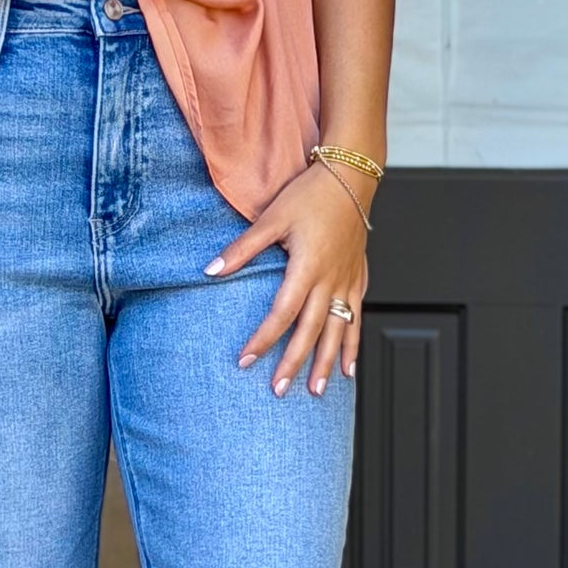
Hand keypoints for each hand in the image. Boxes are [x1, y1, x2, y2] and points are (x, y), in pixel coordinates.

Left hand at [204, 162, 368, 393]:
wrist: (352, 176)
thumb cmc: (311, 193)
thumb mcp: (271, 218)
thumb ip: (242, 249)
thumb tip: (209, 271)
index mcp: (307, 266)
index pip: (282, 313)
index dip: (263, 338)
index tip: (245, 360)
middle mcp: (330, 279)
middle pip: (311, 330)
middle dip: (294, 362)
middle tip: (280, 390)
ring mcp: (347, 281)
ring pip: (337, 331)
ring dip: (325, 363)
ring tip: (315, 391)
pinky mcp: (358, 278)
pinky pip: (356, 319)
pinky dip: (351, 344)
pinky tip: (347, 368)